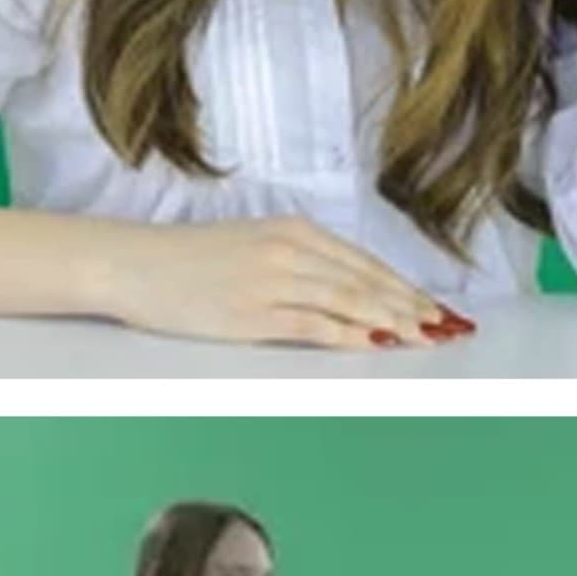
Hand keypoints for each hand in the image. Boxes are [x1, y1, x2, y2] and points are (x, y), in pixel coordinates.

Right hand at [110, 218, 474, 352]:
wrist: (132, 263)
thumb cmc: (185, 260)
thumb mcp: (249, 245)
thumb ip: (296, 263)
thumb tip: (342, 290)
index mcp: (292, 230)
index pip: (364, 262)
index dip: (405, 286)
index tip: (433, 306)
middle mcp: (289, 250)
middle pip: (366, 282)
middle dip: (411, 306)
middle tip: (444, 328)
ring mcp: (272, 281)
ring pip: (348, 301)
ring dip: (391, 321)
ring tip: (422, 339)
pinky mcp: (252, 313)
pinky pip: (313, 325)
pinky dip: (350, 335)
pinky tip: (374, 344)